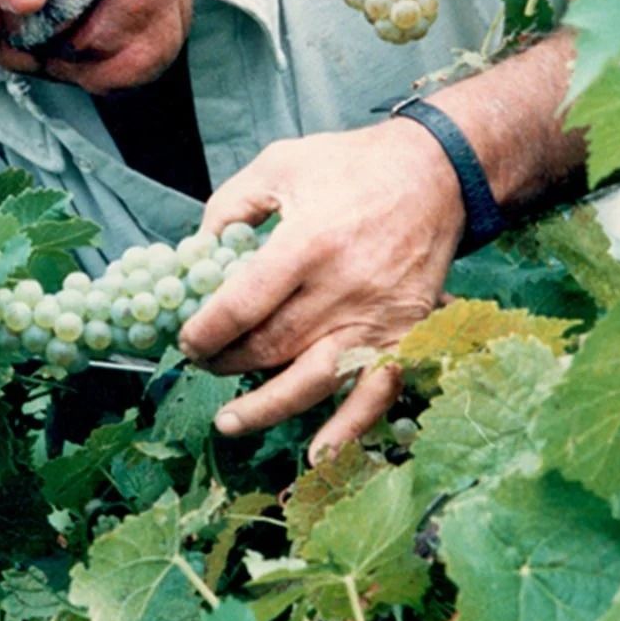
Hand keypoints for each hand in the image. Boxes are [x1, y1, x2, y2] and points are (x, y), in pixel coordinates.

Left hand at [178, 121, 464, 461]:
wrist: (433, 173)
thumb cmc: (350, 165)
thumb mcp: (280, 164)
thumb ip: (231, 205)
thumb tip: (196, 251)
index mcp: (309, 242)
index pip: (243, 304)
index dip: (206, 329)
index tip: (186, 339)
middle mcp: (343, 287)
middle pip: (271, 345)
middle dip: (226, 362)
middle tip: (204, 363)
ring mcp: (378, 317)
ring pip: (313, 379)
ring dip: (266, 407)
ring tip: (229, 422)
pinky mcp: (406, 334)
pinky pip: (376, 392)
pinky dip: (349, 429)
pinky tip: (319, 456)